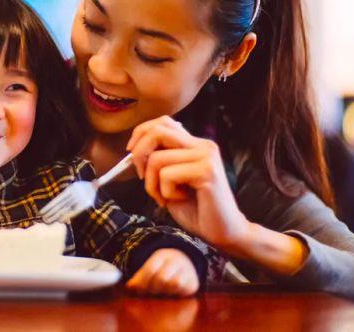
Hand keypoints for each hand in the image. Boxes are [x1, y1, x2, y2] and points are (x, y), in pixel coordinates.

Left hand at [125, 248, 198, 296]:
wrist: (184, 262)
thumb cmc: (162, 268)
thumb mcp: (150, 267)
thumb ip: (139, 277)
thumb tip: (129, 288)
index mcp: (161, 255)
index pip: (150, 269)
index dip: (141, 282)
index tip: (135, 289)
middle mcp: (176, 260)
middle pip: (161, 279)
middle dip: (152, 288)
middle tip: (148, 292)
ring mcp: (187, 270)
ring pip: (174, 284)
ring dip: (164, 292)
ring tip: (160, 292)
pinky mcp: (194, 283)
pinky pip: (183, 291)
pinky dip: (175, 294)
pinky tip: (170, 293)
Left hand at [127, 115, 249, 249]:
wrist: (223, 231)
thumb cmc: (195, 208)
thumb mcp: (171, 180)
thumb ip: (159, 161)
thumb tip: (134, 150)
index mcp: (195, 144)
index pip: (163, 122)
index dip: (141, 133)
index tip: (131, 153)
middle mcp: (203, 145)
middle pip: (158, 132)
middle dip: (139, 154)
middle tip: (141, 177)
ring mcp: (206, 156)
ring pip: (157, 158)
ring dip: (152, 183)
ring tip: (163, 197)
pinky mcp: (207, 171)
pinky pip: (167, 174)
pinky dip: (165, 192)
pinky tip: (180, 199)